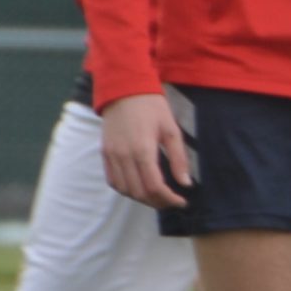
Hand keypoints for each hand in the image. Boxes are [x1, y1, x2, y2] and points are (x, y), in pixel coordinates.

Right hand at [101, 93, 189, 208]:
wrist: (124, 89)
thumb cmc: (152, 107)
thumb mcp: (172, 130)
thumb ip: (179, 159)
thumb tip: (186, 184)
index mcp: (142, 149)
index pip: (154, 186)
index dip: (169, 199)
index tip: (181, 201)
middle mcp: (124, 155)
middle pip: (139, 192)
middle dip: (157, 202)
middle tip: (172, 201)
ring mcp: (111, 155)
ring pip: (125, 189)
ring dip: (142, 198)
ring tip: (158, 196)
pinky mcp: (104, 153)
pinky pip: (113, 180)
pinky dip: (126, 189)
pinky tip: (139, 187)